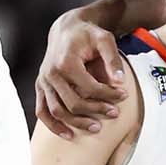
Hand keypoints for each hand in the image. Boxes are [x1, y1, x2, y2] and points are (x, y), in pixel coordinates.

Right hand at [32, 15, 129, 136]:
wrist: (66, 30)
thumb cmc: (87, 35)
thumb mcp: (104, 39)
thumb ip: (113, 58)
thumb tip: (120, 81)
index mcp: (66, 62)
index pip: (89, 87)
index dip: (109, 94)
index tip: (124, 95)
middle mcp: (51, 73)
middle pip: (73, 103)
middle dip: (96, 111)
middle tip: (115, 113)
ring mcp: (43, 81)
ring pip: (58, 111)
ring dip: (77, 123)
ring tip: (97, 128)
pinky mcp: (40, 87)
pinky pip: (42, 111)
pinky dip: (53, 125)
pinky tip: (68, 134)